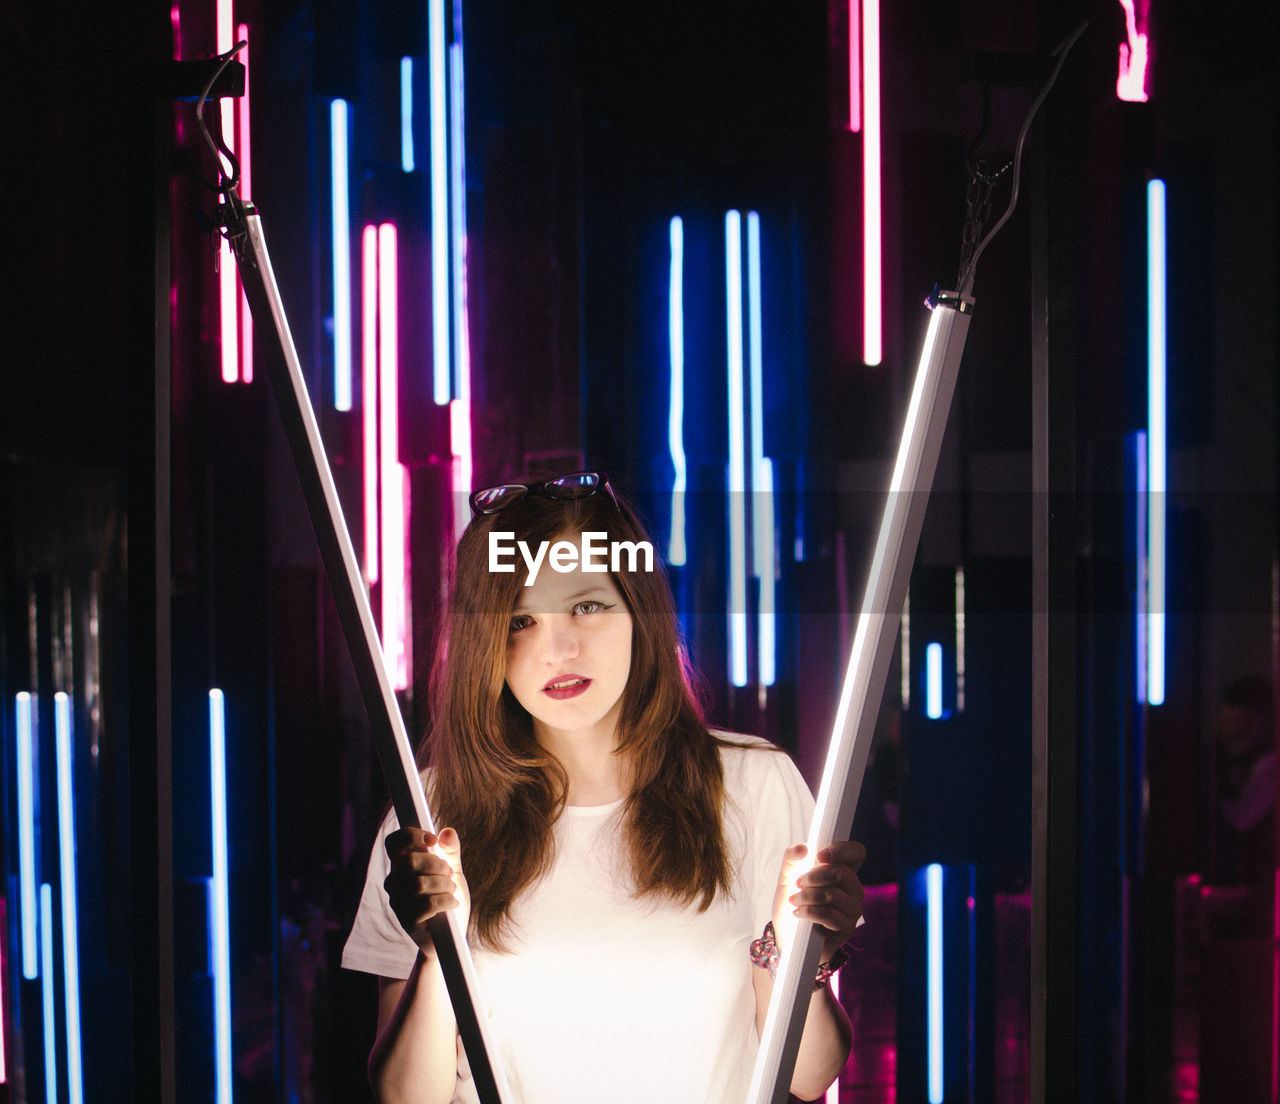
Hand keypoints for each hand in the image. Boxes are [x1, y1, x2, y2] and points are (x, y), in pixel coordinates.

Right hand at [382, 826, 469, 955]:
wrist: (450, 936)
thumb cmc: (448, 899)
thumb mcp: (453, 871)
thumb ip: (450, 851)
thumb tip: (447, 832)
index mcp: (402, 865)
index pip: (393, 843)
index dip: (411, 835)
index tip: (432, 840)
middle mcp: (394, 882)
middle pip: (410, 861)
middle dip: (438, 865)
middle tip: (449, 874)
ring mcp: (398, 902)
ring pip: (420, 883)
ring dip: (445, 885)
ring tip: (452, 891)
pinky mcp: (407, 920)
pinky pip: (428, 903)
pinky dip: (446, 901)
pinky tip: (452, 904)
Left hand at [772, 840, 866, 957]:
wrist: (787, 934)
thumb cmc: (793, 901)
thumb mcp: (787, 876)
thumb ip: (792, 858)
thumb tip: (804, 848)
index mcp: (843, 870)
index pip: (856, 852)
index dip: (841, 850)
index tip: (819, 856)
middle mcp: (853, 888)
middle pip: (841, 872)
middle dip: (813, 877)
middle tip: (798, 883)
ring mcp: (852, 909)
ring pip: (832, 894)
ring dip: (807, 896)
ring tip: (795, 901)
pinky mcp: (847, 929)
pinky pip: (829, 915)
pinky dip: (809, 912)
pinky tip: (799, 914)